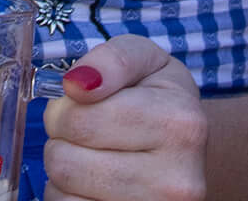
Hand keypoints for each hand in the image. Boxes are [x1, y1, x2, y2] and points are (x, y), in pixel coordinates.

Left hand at [43, 36, 205, 200]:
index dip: (64, 109)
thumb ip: (112, 60)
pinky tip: (93, 185)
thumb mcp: (145, 60)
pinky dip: (69, 198)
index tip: (79, 103)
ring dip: (64, 173)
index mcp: (180, 124)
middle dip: (61, 141)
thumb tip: (76, 84)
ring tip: (90, 158)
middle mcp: (176, 179)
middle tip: (82, 133)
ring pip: (63, 194)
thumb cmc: (159, 98)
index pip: (80, 120)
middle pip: (66, 163)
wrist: (185, 149)